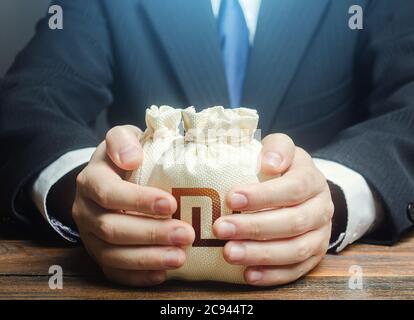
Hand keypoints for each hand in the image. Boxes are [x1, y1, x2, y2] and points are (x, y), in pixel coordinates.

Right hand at [72, 125, 194, 285]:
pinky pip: (112, 272)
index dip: (138, 201)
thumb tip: (132, 157)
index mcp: (91, 180)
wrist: (107, 177)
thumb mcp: (121, 138)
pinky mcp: (99, 253)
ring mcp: (90, 235)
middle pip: (112, 228)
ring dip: (147, 259)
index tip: (169, 204)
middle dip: (151, 234)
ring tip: (180, 257)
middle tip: (186, 234)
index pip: (109, 193)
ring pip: (112, 255)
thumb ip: (122, 140)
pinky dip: (137, 277)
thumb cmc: (123, 158)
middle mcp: (86, 210)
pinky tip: (162, 274)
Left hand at [213, 134, 332, 285]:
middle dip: (254, 227)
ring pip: (295, 250)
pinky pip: (296, 271)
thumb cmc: (285, 169)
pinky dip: (272, 275)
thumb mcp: (282, 149)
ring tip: (229, 253)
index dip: (264, 195)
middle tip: (221, 228)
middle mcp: (321, 209)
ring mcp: (319, 235)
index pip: (294, 188)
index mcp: (312, 180)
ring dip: (261, 254)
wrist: (307, 192)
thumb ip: (277, 148)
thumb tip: (269, 163)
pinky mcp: (314, 257)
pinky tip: (248, 274)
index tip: (232, 198)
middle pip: (293, 222)